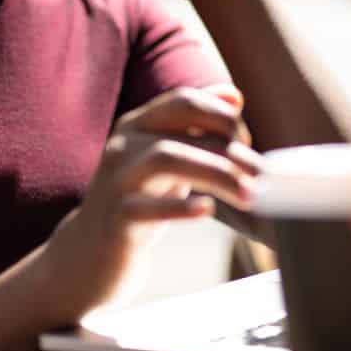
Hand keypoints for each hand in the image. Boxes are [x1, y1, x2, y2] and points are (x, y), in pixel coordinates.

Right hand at [40, 85, 259, 320]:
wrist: (89, 255)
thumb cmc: (136, 201)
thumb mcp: (165, 158)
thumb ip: (195, 126)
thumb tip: (234, 95)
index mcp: (137, 125)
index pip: (185, 100)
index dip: (223, 116)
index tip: (246, 144)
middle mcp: (124, 146)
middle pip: (179, 127)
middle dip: (227, 146)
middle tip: (261, 175)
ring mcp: (116, 182)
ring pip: (165, 158)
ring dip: (215, 172)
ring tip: (248, 194)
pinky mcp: (116, 221)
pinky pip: (145, 208)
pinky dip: (179, 207)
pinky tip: (206, 209)